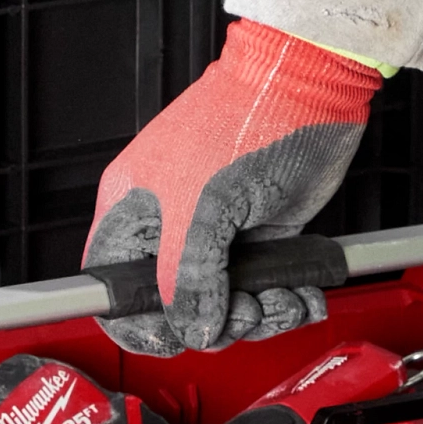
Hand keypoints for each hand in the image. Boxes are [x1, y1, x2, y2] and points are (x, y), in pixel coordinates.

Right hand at [84, 20, 380, 351]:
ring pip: (225, 305)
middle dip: (217, 320)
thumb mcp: (205, 205)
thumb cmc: (248, 116)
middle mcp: (171, 226)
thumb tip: (192, 326)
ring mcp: (218, 234)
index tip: (172, 337)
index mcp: (134, 210)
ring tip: (283, 297)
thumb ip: (189, 274)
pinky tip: (300, 291)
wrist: (311, 86)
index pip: (111, 287)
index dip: (136, 323)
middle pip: (176, 307)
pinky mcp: (260, 237)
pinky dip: (285, 300)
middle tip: (244, 308)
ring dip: (260, 315)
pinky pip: (263, 289)